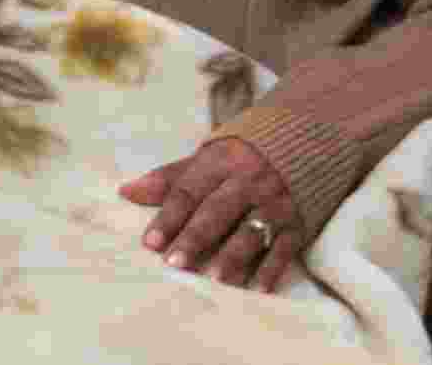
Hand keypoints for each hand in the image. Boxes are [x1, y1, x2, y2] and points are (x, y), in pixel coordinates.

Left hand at [118, 137, 300, 291]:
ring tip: (215, 281)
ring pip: (250, 231)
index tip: (150, 242)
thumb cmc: (242, 155)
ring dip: (232, 257)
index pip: (189, 189)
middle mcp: (248, 179)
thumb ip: (170, 177)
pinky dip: (270, 270)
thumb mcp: (209, 157)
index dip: (169, 215)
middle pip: (217, 210)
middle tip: (175, 264)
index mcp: (221, 160)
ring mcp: (274, 201)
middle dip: (195, 237)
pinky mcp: (297, 222)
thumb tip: (125, 191)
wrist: (305, 140)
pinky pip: (282, 248)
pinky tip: (256, 291)